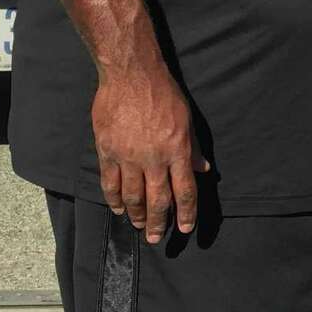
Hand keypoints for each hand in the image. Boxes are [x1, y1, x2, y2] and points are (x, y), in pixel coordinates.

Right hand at [93, 66, 209, 242]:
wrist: (131, 73)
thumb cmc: (162, 92)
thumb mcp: (185, 117)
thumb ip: (192, 146)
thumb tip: (203, 170)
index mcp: (177, 149)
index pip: (184, 190)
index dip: (186, 213)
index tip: (184, 229)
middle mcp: (154, 157)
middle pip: (157, 200)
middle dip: (158, 223)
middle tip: (156, 237)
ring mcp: (129, 156)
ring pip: (133, 197)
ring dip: (136, 215)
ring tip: (138, 225)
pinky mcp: (108, 151)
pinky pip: (111, 183)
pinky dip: (114, 199)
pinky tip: (118, 208)